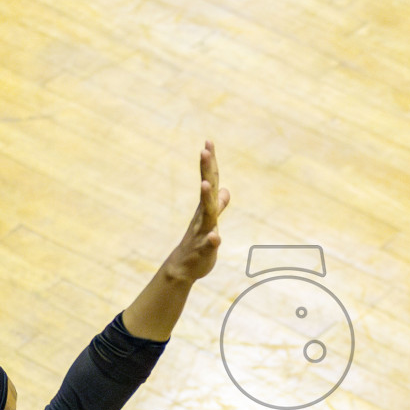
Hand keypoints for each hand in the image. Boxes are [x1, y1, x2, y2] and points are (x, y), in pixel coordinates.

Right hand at [162, 141, 228, 283]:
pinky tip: (215, 237)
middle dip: (206, 170)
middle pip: (206, 189)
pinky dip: (212, 240)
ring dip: (206, 199)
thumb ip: (218, 205)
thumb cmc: (198, 242)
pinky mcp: (203, 250)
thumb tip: (225, 189)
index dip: (210, 162)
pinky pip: (208, 244)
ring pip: (206, 214)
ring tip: (206, 184)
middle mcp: (203, 215)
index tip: (208, 141)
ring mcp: (202, 231)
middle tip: (204, 150)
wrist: (184, 268)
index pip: (209, 180)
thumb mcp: (211, 221)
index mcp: (206, 207)